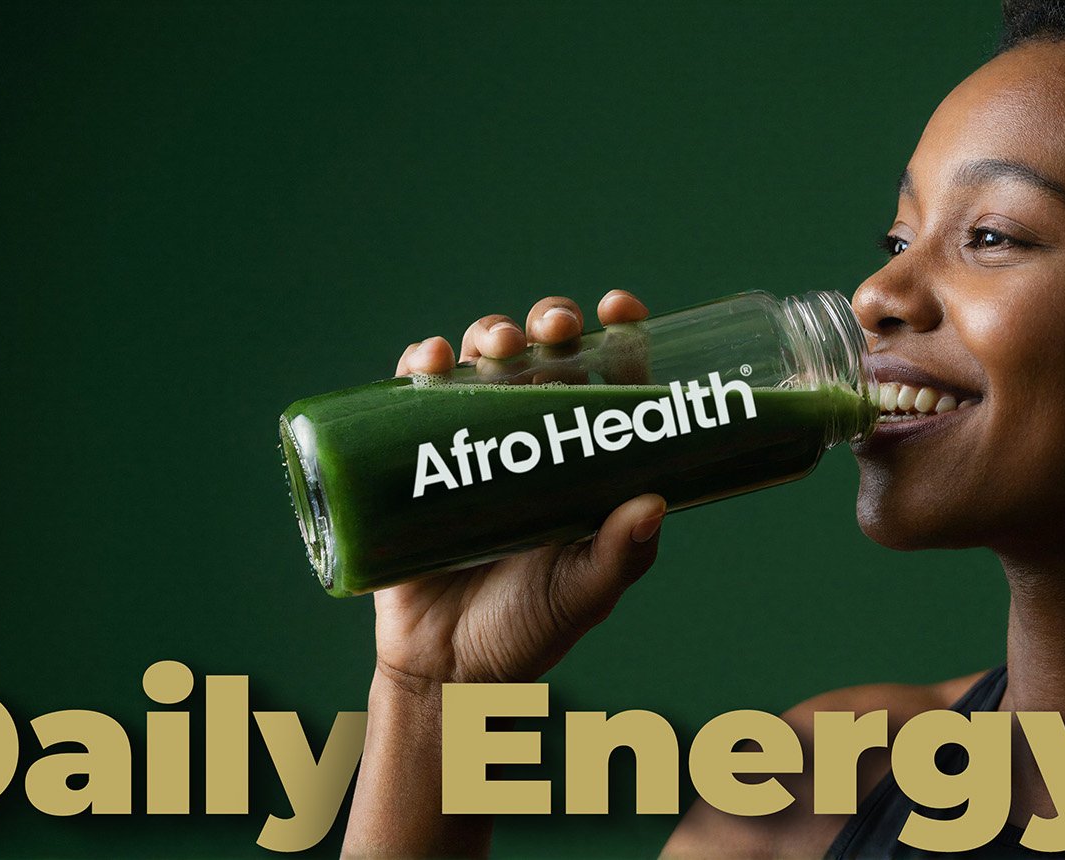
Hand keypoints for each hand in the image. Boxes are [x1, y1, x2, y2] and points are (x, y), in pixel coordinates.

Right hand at [374, 290, 659, 688]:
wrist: (447, 671)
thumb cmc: (528, 630)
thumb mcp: (585, 592)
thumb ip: (620, 554)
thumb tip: (652, 504)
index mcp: (585, 458)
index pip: (609, 378)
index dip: (620, 335)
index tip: (623, 310)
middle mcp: (531, 439)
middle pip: (545, 354)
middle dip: (550, 323)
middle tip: (553, 330)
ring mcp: (470, 442)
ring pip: (482, 361)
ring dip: (489, 333)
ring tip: (495, 345)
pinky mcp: (412, 457)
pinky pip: (413, 395)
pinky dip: (420, 363)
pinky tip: (432, 359)